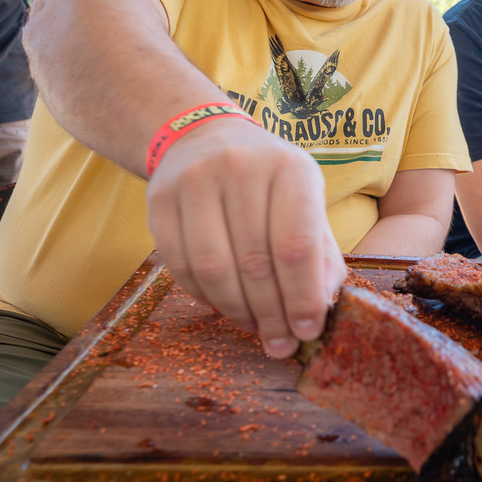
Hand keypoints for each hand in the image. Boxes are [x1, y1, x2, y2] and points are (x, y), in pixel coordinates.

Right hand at [146, 118, 346, 358]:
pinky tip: (225, 307)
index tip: (308, 330)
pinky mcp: (159, 199)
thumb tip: (320, 307)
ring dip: (238, 311)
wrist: (205, 137)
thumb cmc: (270, 183)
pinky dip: (205, 297)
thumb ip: (322, 254)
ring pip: (214, 268)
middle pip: (256, 262)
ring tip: (256, 329)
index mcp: (290, 168)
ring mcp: (195, 181)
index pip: (296, 245)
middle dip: (272, 313)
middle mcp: (242, 168)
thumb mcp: (307, 203)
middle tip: (282, 344)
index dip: (302, 296)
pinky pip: (181, 265)